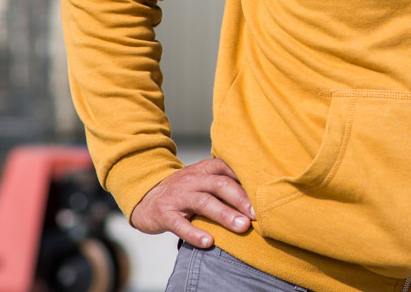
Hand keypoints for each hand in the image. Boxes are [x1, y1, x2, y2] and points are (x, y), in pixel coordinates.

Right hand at [129, 158, 254, 246]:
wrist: (145, 197)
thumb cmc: (184, 191)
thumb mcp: (202, 180)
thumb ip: (225, 182)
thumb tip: (258, 195)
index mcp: (205, 169)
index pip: (229, 169)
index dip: (247, 180)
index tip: (265, 194)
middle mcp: (192, 179)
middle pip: (220, 185)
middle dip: (241, 199)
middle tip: (257, 214)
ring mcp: (178, 196)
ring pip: (204, 202)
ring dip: (224, 215)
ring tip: (242, 226)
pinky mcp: (164, 214)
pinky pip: (180, 224)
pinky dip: (194, 234)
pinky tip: (209, 242)